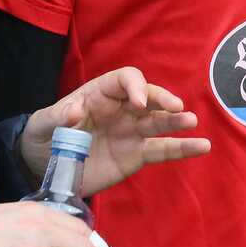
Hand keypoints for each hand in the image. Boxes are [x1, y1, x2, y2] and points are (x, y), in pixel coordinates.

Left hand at [21, 66, 209, 195]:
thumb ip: (57, 118)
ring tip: (192, 122)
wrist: (45, 166)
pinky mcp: (136, 155)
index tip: (139, 102)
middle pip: (149, 97)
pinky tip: (203, 146)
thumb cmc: (44, 135)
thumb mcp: (43, 124)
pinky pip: (162, 150)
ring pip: (160, 123)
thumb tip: (74, 112)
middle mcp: (121, 109)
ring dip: (177, 121)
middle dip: (162, 99)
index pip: (123, 80)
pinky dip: (183, 148)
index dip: (134, 87)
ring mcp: (131, 132)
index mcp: (99, 94)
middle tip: (176, 108)